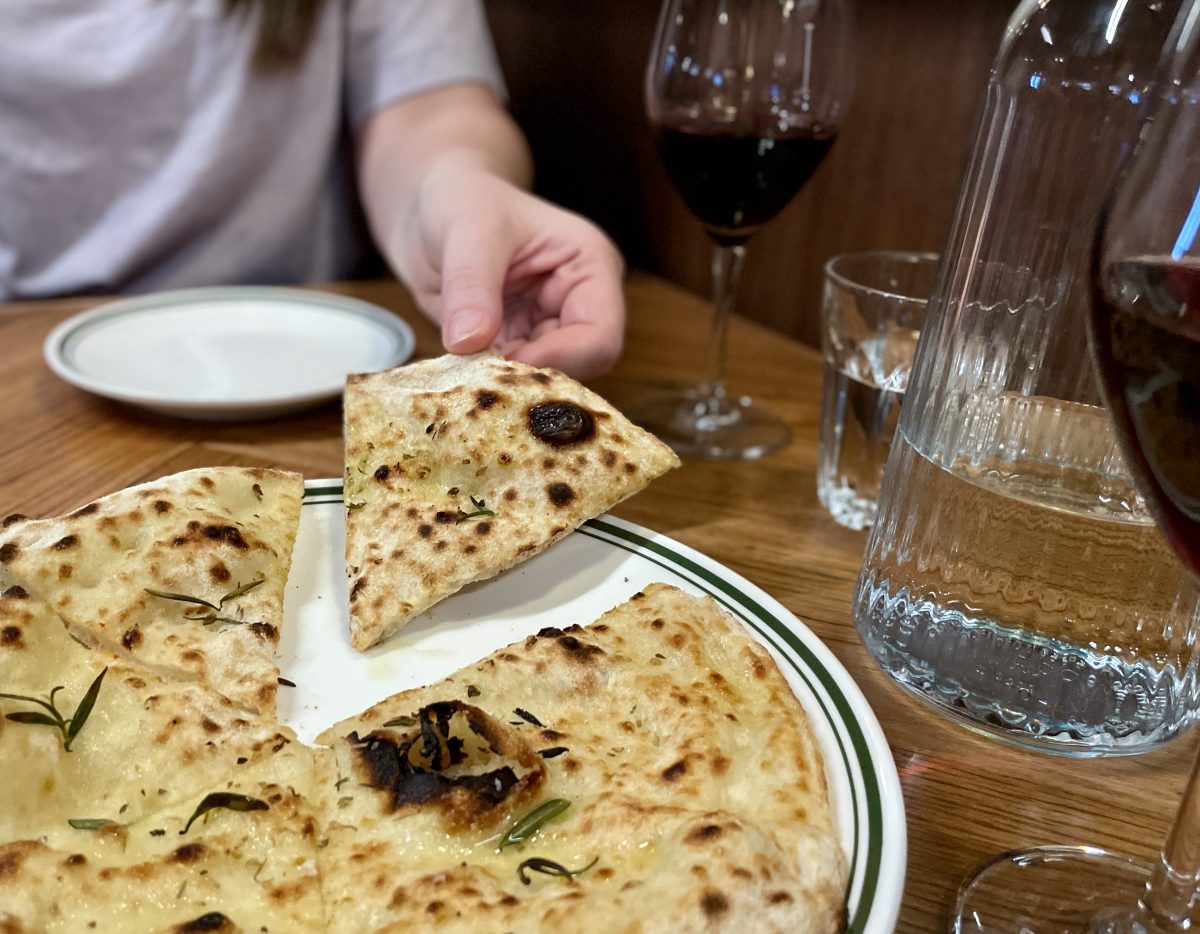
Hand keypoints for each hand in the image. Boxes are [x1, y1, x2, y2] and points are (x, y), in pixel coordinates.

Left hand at [395, 164, 625, 378]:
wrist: (429, 207)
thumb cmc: (460, 198)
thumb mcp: (466, 230)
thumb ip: (471, 286)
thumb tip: (469, 343)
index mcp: (590, 266)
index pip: (600, 336)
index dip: (558, 359)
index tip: (503, 363)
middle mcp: (579, 302)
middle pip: (579, 367)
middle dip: (531, 375)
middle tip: (480, 373)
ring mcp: (549, 327)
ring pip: (546, 380)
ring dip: (507, 383)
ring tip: (465, 367)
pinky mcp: (519, 344)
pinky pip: (513, 380)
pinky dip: (488, 381)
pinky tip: (460, 369)